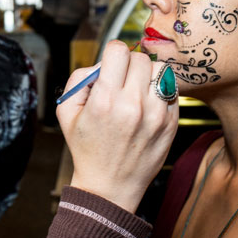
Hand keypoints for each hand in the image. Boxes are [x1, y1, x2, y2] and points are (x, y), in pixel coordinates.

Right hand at [56, 41, 178, 211]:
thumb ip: (79, 79)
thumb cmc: (87, 148)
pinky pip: (171, 89)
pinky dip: (159, 91)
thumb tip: (103, 63)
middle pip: (140, 58)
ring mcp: (155, 115)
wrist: (109, 186)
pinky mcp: (171, 123)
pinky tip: (147, 105)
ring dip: (147, 75)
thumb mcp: (66, 112)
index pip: (118, 50)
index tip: (111, 64)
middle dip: (128, 65)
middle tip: (121, 81)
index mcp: (104, 100)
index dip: (112, 53)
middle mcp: (132, 105)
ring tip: (137, 90)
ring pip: (160, 70)